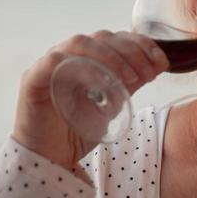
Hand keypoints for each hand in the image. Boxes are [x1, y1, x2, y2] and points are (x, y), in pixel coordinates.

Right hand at [13, 31, 167, 167]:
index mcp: (87, 58)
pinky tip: (101, 82)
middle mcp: (68, 55)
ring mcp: (49, 63)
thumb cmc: (78, 131)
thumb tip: (158, 65)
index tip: (162, 61)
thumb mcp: (113, 105)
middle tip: (150, 72)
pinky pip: (56, 61)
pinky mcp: (33, 78)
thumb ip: (128, 84)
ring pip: (80, 42)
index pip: (116, 39)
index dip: (140, 45)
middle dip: (131, 51)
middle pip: (102, 38)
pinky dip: (82, 68)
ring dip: (110, 56)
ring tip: (131, 78)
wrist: (49, 159)